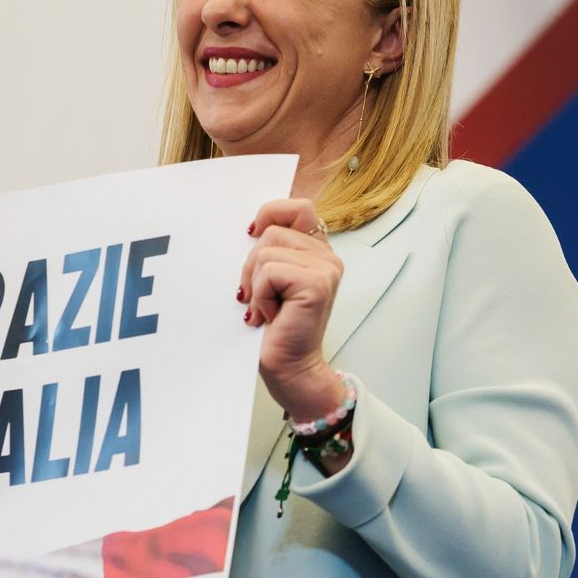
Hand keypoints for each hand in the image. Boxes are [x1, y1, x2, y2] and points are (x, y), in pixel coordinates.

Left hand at [239, 199, 346, 421]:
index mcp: (318, 252)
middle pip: (273, 231)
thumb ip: (271, 250)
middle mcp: (328, 257)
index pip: (298, 208)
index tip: (251, 235)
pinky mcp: (317, 284)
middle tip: (258, 295)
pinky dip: (261, 295)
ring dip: (255, 284)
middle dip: (252, 264)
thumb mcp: (271, 280)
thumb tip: (249, 228)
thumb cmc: (276, 328)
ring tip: (267, 308)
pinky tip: (271, 315)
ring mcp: (326, 269)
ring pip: (267, 251)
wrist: (289, 368)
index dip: (270, 214)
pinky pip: (270, 271)